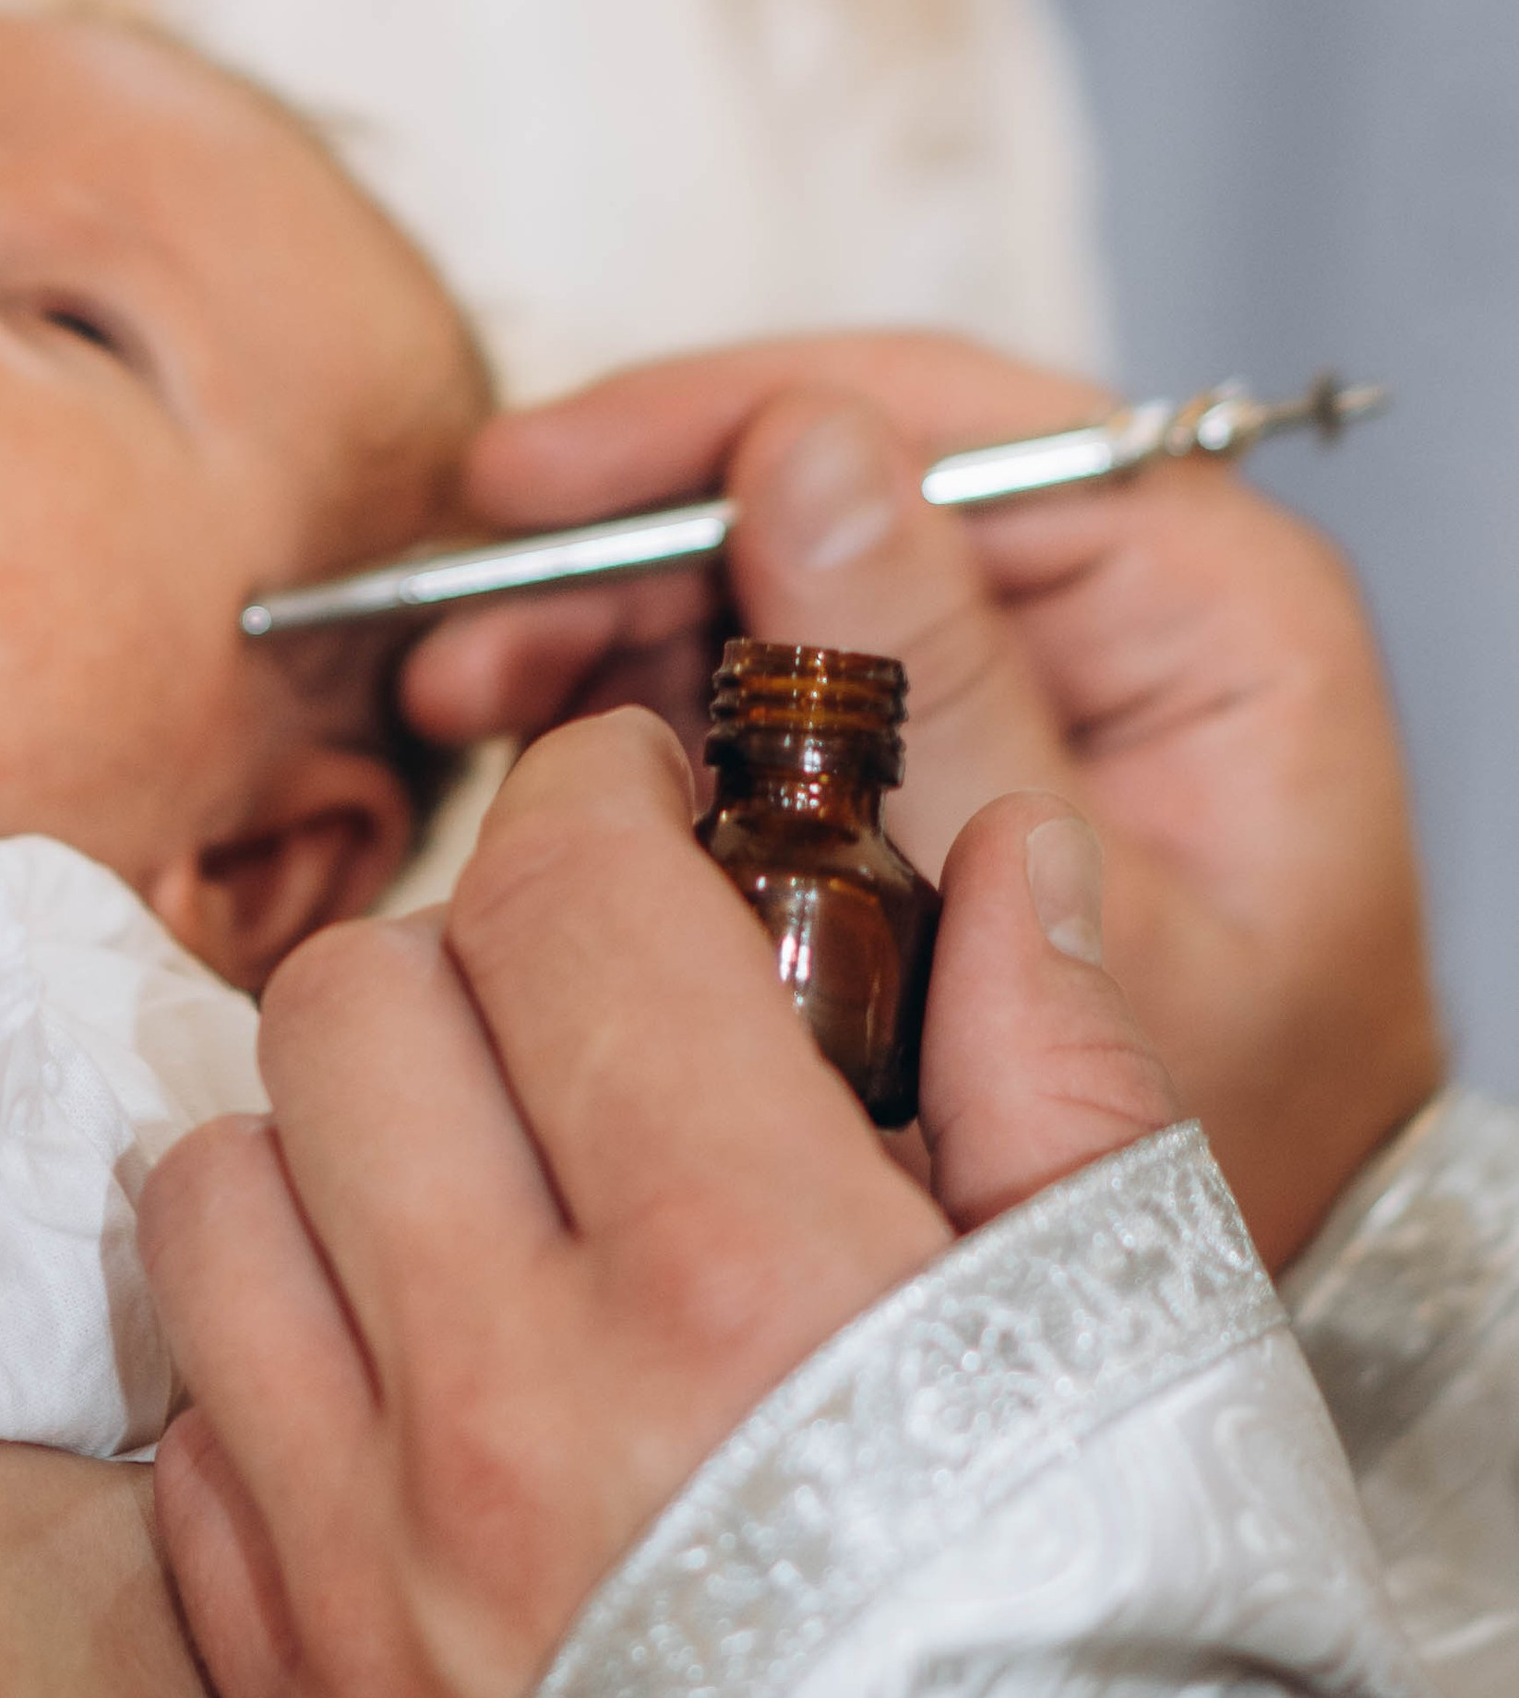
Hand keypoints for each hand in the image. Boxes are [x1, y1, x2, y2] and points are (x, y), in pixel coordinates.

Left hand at [143, 707, 1176, 1697]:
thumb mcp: (1147, 1379)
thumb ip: (1060, 1083)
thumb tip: (1001, 871)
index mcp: (743, 1293)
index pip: (569, 902)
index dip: (606, 801)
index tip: (649, 811)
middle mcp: (509, 1405)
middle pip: (353, 1002)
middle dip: (466, 948)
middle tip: (570, 1003)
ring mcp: (359, 1561)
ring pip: (208, 1180)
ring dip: (320, 1136)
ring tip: (458, 1187)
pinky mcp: (282, 1695)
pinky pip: (184, 1416)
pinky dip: (263, 1356)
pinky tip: (397, 1391)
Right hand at [404, 333, 1438, 1268]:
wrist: (1210, 1270)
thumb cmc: (1231, 1106)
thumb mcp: (1078, 906)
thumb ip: (949, 680)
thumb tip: (804, 453)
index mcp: (1208, 600)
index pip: (945, 428)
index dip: (721, 426)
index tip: (547, 485)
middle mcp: (1110, 599)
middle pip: (832, 488)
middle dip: (631, 543)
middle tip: (473, 630)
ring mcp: (1003, 667)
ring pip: (772, 577)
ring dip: (608, 622)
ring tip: (466, 695)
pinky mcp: (923, 744)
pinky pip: (760, 678)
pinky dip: (637, 704)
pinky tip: (526, 748)